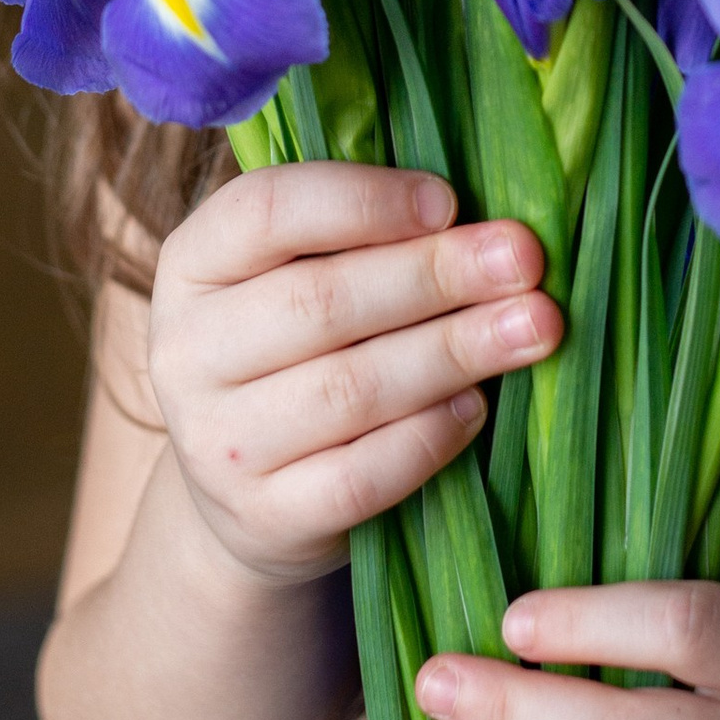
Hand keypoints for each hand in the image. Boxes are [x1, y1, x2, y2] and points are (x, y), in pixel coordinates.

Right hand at [148, 163, 560, 584]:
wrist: (253, 492)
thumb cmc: (302, 349)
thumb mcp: (302, 274)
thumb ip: (368, 236)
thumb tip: (484, 219)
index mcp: (193, 264)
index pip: (265, 212)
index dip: (364, 202)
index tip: (450, 202)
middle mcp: (186, 351)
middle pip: (320, 302)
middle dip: (436, 276)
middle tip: (525, 261)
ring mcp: (216, 444)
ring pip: (347, 389)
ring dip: (452, 351)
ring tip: (533, 327)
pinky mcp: (262, 517)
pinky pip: (358, 477)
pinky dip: (427, 437)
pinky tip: (477, 407)